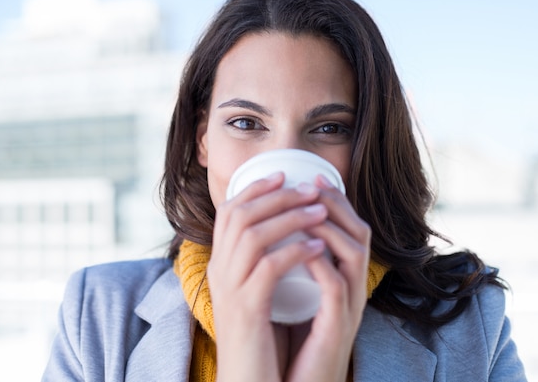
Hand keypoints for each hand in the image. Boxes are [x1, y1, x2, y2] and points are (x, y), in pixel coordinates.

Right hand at [208, 172, 328, 381]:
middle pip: (240, 215)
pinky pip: (268, 267)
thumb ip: (261, 262)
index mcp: (220, 264)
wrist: (248, 379)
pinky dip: (296, 250)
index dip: (254, 189)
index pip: (228, 212)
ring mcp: (229, 289)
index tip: (282, 175)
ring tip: (319, 211)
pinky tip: (318, 245)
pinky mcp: (245, 309)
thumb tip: (283, 229)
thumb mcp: (255, 291)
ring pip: (252, 235)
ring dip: (290, 217)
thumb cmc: (259, 335)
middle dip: (277, 196)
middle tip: (309, 189)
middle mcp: (218, 271)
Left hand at [286, 174, 370, 381]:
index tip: (311, 179)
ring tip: (304, 210)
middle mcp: (352, 289)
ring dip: (328, 227)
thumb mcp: (299, 296)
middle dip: (335, 204)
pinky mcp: (337, 327)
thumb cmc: (294, 341)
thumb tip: (276, 229)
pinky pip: (335, 287)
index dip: (334, 201)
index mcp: (343, 279)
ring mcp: (348, 307)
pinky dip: (320, 263)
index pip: (349, 229)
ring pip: (352, 254)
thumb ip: (296, 265)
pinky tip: (301, 250)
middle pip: (359, 233)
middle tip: (312, 185)